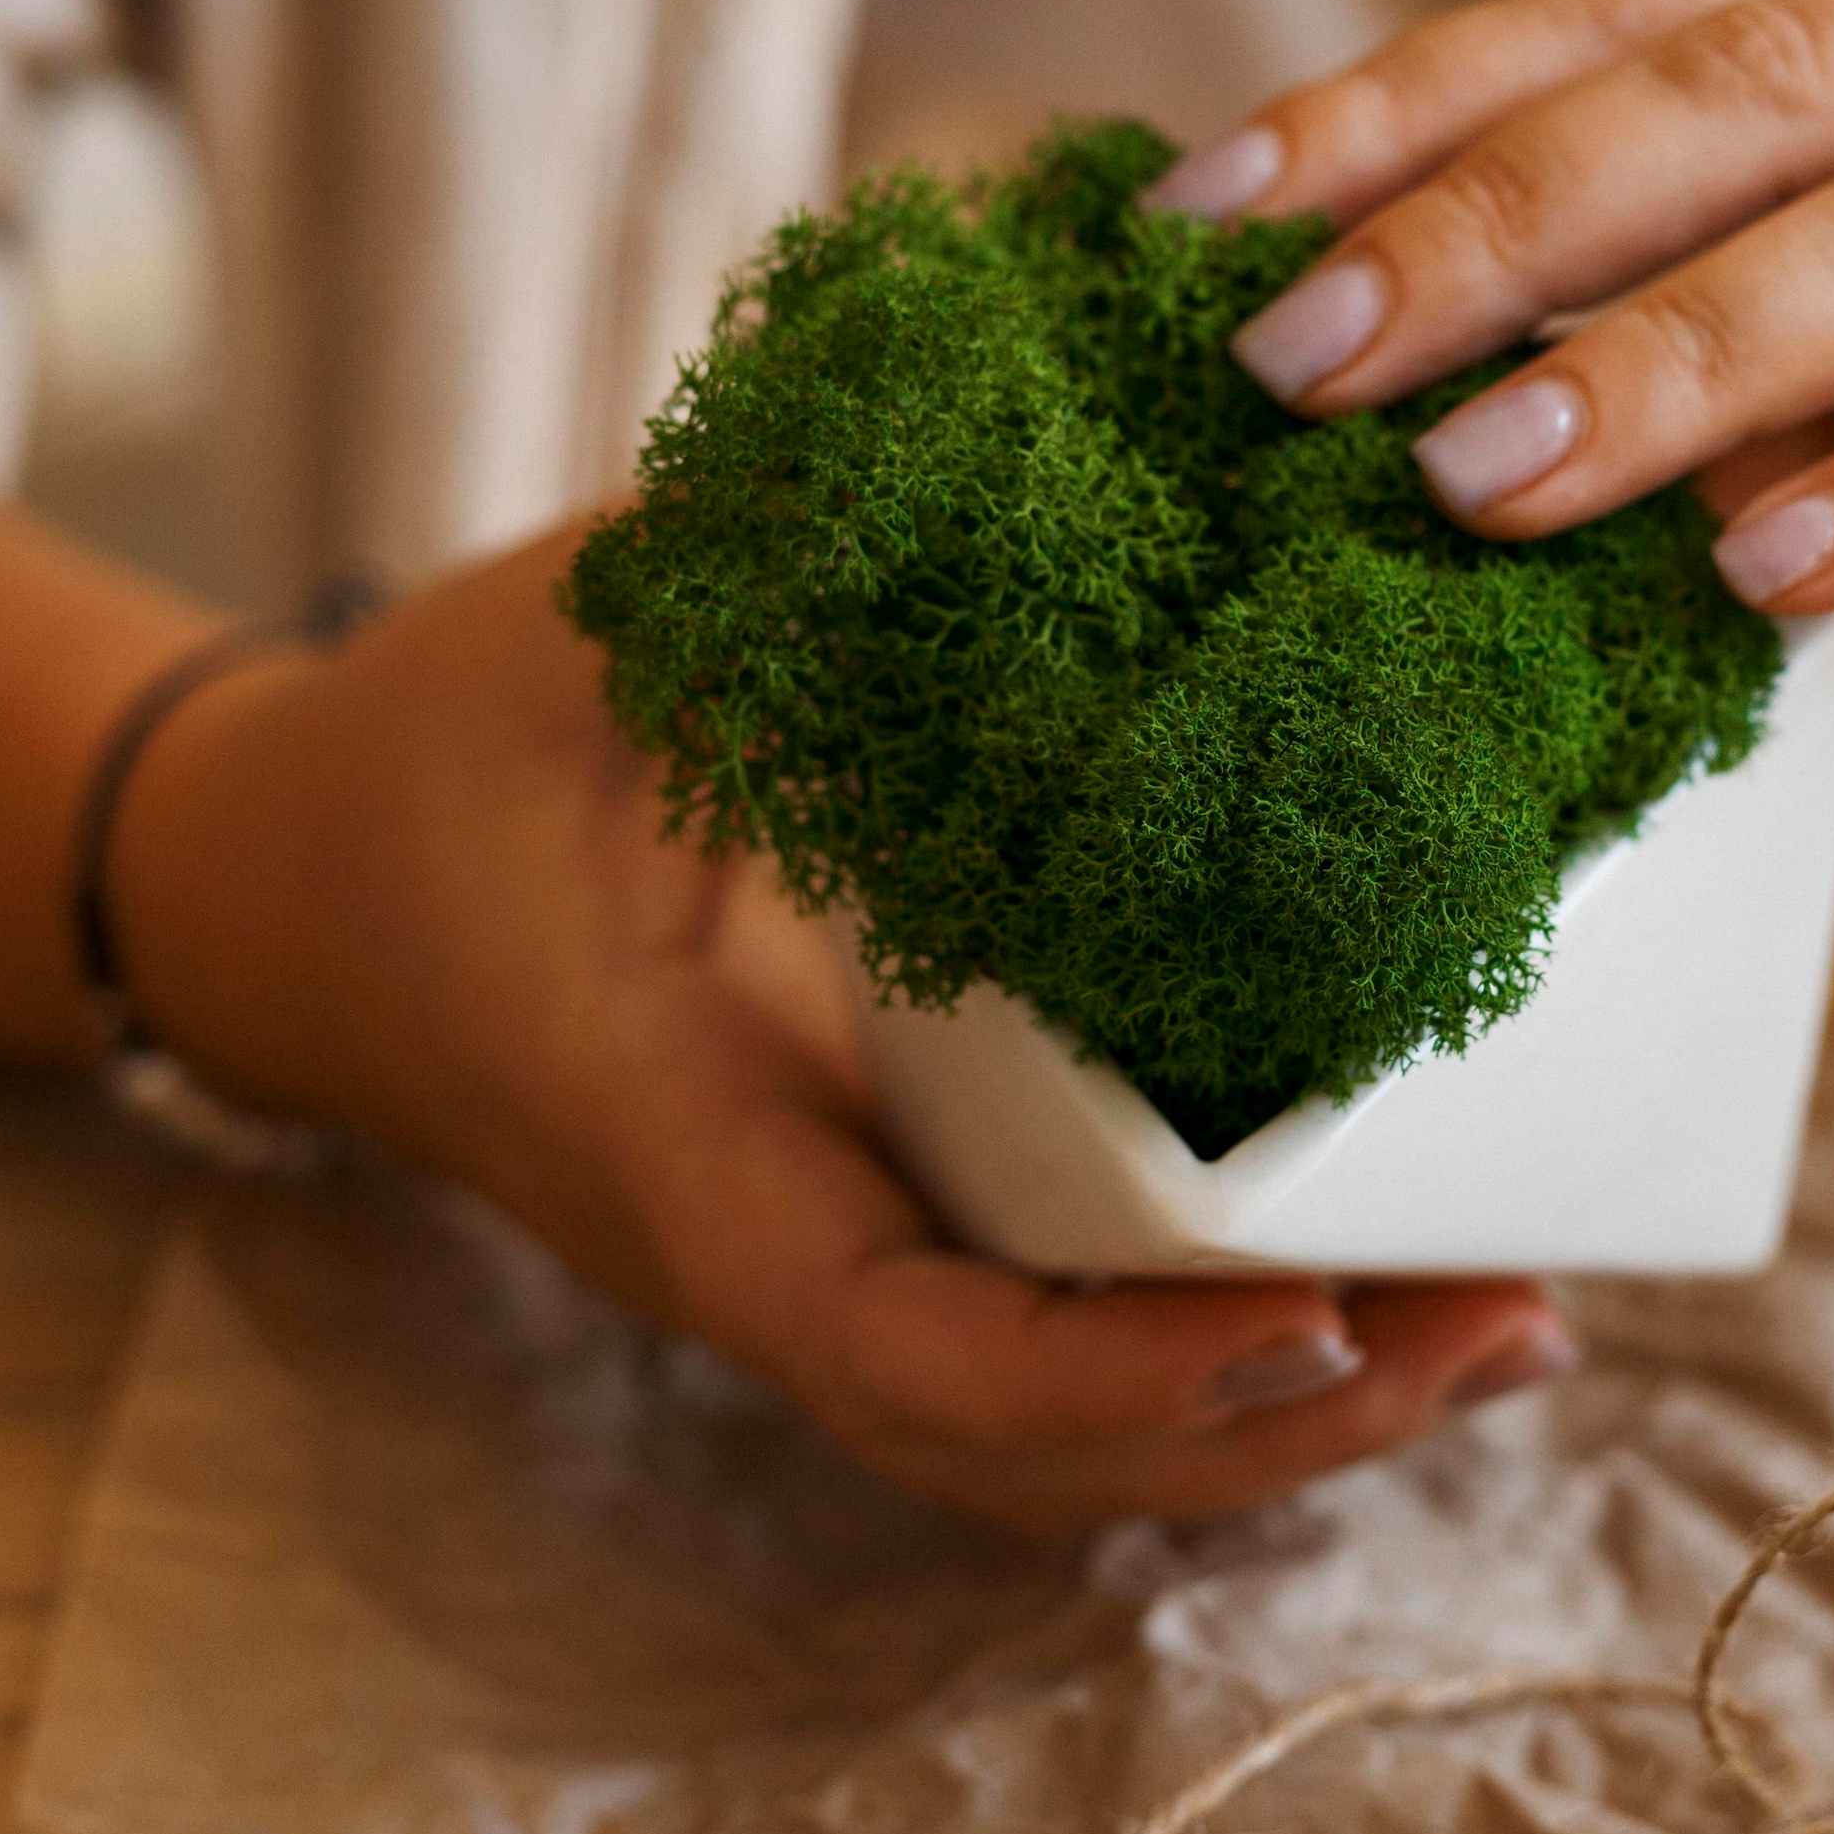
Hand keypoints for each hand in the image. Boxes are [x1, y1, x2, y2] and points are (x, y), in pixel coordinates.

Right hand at [107, 529, 1566, 1535]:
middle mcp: (765, 1247)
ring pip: (1058, 1432)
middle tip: (1517, 1328)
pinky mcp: (878, 1216)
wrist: (316, 879)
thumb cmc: (449, 751)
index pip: (884, 1337)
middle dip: (1274, 1427)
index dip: (1099, 1373)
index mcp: (675, 1138)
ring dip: (1286, 1419)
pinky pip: (1056, 1341)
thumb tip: (1014, 386)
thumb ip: (782, 554)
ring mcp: (825, 1255)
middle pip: (1023, 1447)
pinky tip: (1399, 1281)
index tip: (1305, 1320)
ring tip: (1516, 1331)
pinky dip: (1225, 1352)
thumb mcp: (598, 632)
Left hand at [1152, 0, 1833, 736]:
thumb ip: (1688, 350)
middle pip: (1755, 76)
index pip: (1640, 5)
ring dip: (1683, 355)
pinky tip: (1767, 584)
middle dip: (1501, 220)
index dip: (1415, 96)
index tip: (1207, 215)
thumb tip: (1396, 401)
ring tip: (1486, 486)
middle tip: (1302, 365)